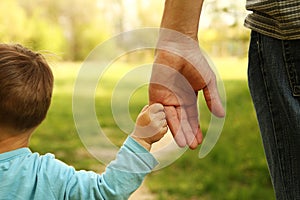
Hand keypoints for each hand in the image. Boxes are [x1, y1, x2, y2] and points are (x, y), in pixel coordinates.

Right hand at [131, 103, 167, 150]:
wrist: (141, 139)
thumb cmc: (140, 127)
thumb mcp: (140, 116)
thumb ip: (146, 109)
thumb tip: (150, 105)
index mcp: (148, 113)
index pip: (159, 106)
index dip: (159, 108)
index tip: (158, 110)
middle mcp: (153, 119)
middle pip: (163, 114)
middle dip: (161, 116)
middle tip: (156, 120)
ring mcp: (158, 126)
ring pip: (165, 121)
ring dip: (162, 123)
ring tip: (156, 126)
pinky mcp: (161, 132)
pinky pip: (166, 127)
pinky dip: (163, 129)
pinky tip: (157, 130)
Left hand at [149, 30, 224, 148]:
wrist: (179, 48)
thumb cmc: (195, 62)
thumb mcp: (207, 83)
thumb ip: (212, 99)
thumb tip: (220, 116)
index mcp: (189, 99)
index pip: (192, 118)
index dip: (195, 130)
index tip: (198, 143)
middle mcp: (177, 101)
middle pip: (182, 121)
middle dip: (186, 134)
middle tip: (190, 147)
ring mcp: (166, 98)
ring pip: (171, 118)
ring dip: (176, 130)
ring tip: (182, 143)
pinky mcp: (155, 94)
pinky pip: (157, 110)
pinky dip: (162, 120)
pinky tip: (166, 131)